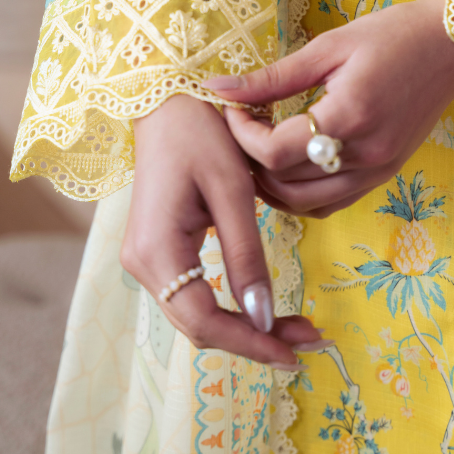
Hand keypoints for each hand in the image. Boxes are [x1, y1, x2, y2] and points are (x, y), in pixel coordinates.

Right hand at [121, 95, 323, 364]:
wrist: (169, 100)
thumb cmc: (201, 133)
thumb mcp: (232, 191)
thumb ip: (246, 257)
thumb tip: (265, 320)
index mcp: (156, 251)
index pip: (203, 321)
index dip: (250, 343)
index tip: (296, 353)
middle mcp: (143, 265)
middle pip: (199, 326)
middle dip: (255, 339)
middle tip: (311, 341)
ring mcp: (148, 260)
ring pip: (198, 314)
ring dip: (247, 326)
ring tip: (298, 328)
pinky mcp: (161, 251)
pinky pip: (195, 294)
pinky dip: (232, 306)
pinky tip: (265, 307)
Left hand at [207, 0, 453, 216]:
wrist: (452, 46)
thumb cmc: (393, 34)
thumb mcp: (330, 46)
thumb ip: (274, 76)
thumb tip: (220, 88)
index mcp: (350, 115)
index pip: (275, 152)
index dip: (242, 136)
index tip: (233, 109)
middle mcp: (366, 154)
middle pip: (285, 184)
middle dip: (250, 160)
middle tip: (241, 127)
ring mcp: (378, 171)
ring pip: (305, 205)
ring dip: (272, 184)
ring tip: (260, 147)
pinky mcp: (385, 175)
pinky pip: (331, 204)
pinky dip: (301, 194)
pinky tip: (291, 164)